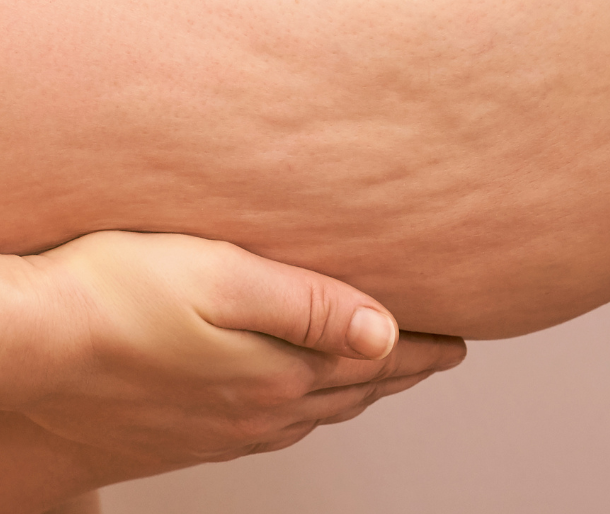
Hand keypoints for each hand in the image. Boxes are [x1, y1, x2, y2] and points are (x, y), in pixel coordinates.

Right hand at [2, 232, 464, 465]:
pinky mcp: (189, 435)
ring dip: (363, 392)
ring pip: (319, 412)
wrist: (26, 353)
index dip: (423, 348)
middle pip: (355, 391)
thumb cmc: (118, 295)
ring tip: (389, 373)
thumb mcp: (223, 278)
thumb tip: (382, 331)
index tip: (461, 340)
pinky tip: (306, 401)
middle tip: (441, 354)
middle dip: (406, 371)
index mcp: (277, 372)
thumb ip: (307, 305)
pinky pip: (275, 427)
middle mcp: (259, 410)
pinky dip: (314, 410)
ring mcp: (223, 430)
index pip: (374, 360)